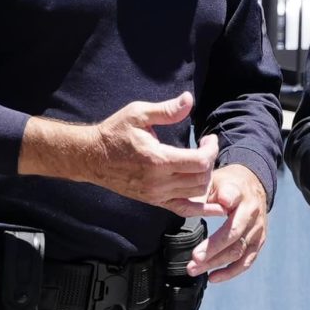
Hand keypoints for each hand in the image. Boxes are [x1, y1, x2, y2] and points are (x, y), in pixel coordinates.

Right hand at [86, 92, 226, 216]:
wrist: (92, 157)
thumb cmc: (115, 133)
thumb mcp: (138, 114)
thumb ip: (166, 110)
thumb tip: (189, 100)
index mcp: (158, 159)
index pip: (200, 161)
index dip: (212, 149)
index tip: (209, 138)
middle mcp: (159, 182)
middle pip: (201, 178)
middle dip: (210, 162)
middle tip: (206, 148)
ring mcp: (156, 194)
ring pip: (196, 194)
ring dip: (206, 178)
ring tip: (201, 163)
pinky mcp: (154, 201)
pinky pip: (182, 209)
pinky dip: (202, 210)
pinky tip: (217, 208)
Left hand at [185, 164, 267, 282]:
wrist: (252, 184)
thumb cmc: (228, 184)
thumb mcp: (214, 179)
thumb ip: (204, 191)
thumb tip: (192, 204)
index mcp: (239, 192)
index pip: (232, 196)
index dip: (227, 199)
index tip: (221, 203)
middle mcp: (251, 211)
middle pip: (234, 233)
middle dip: (213, 248)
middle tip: (194, 259)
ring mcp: (257, 228)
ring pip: (238, 250)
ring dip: (216, 263)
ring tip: (195, 269)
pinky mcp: (259, 241)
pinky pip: (246, 261)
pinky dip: (230, 271)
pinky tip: (214, 277)